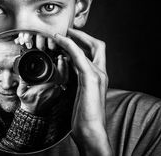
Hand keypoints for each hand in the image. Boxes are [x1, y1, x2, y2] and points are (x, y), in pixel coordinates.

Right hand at [14, 32, 67, 114]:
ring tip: (63, 61)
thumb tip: (22, 72)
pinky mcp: (58, 93)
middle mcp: (53, 90)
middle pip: (63, 75)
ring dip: (65, 69)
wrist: (33, 113)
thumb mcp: (21, 91)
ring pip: (65, 79)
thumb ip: (22, 81)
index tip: (57, 58)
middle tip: (61, 57)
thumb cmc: (27, 102)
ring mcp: (57, 92)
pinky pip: (64, 83)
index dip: (58, 66)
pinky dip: (64, 75)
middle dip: (63, 65)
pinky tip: (63, 69)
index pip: (55, 75)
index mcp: (45, 88)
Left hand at [53, 28, 111, 155]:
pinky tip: (60, 41)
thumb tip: (67, 66)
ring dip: (73, 38)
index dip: (84, 42)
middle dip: (82, 35)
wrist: (91, 129)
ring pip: (89, 47)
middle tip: (67, 31)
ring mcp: (98, 75)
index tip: (70, 37)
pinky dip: (70, 45)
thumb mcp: (79, 91)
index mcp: (99, 76)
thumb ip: (77, 77)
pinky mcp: (90, 78)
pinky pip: (79, 55)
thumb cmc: (84, 115)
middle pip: (98, 45)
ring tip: (59, 35)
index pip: (96, 52)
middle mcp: (101, 73)